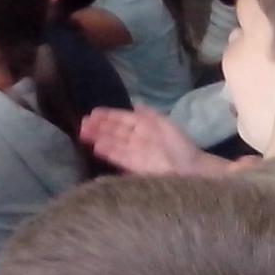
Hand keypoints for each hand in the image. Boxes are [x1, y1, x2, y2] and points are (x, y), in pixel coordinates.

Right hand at [80, 107, 205, 176]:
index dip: (107, 116)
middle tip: (82, 124)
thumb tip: (134, 104)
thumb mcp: (165, 124)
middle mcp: (136, 138)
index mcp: (144, 126)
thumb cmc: (180, 144)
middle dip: (98, 126)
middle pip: (114, 131)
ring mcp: (134, 153)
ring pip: (112, 143)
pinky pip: (117, 157)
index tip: (92, 113)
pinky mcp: (133, 167)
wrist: (192, 170)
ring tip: (84, 134)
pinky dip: (107, 152)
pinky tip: (96, 147)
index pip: (121, 119)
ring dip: (99, 138)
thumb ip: (148, 115)